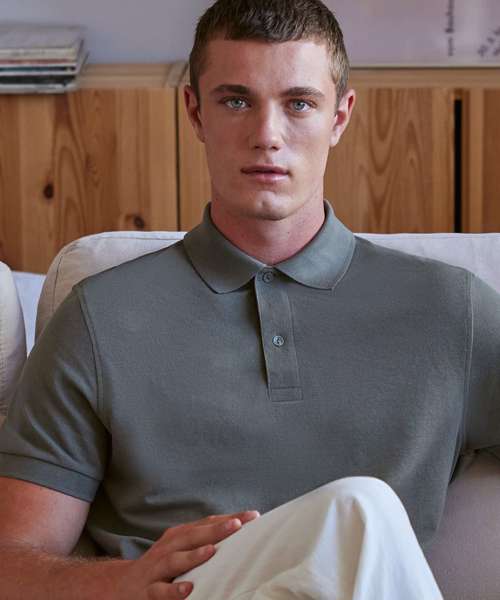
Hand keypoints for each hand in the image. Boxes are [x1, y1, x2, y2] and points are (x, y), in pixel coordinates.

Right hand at [115, 510, 259, 598]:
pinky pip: (161, 591)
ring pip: (175, 560)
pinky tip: (188, 589)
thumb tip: (243, 532)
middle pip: (193, 535)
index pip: (207, 523)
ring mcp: (157, 569)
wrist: (122, 586)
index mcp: (180, 536)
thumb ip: (205, 540)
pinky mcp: (148, 592)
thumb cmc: (162, 565)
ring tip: (212, 550)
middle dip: (215, 529)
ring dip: (194, 555)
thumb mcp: (181, 548)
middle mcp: (169, 547)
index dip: (230, 518)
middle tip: (237, 524)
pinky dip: (174, 590)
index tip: (254, 516)